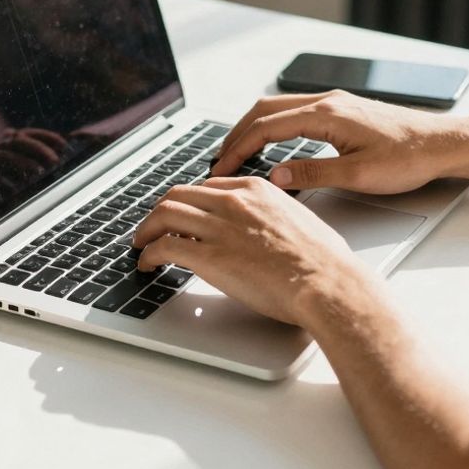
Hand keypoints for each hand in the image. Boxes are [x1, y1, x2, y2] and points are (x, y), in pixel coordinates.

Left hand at [133, 176, 380, 326]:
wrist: (326, 282)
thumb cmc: (324, 261)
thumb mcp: (299, 219)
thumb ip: (275, 216)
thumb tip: (269, 230)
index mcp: (255, 190)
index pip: (208, 187)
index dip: (190, 202)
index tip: (184, 214)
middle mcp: (233, 202)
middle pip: (179, 194)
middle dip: (161, 210)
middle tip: (153, 226)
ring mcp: (219, 227)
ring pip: (164, 214)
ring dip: (146, 229)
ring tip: (141, 244)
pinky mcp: (209, 256)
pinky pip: (164, 246)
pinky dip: (148, 253)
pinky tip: (147, 264)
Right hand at [212, 90, 468, 194]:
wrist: (442, 143)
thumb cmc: (408, 158)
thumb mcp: (358, 175)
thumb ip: (313, 174)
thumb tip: (274, 177)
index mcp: (326, 115)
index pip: (266, 127)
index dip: (237, 149)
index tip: (220, 169)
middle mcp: (327, 102)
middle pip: (264, 111)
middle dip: (236, 135)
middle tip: (219, 162)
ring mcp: (334, 103)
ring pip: (278, 108)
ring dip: (252, 129)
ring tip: (237, 154)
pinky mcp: (342, 110)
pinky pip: (294, 112)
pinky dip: (272, 127)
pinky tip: (270, 144)